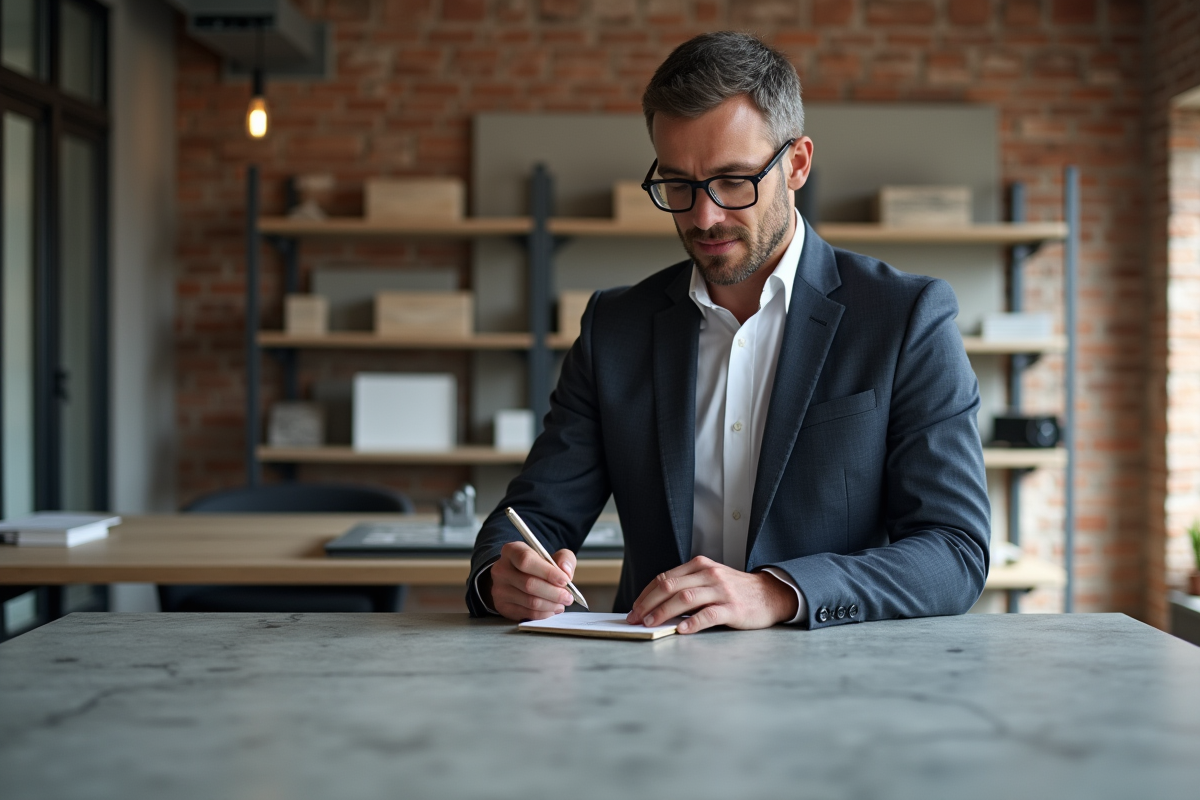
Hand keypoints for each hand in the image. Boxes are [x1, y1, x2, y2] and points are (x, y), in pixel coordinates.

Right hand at [480, 541, 577, 621]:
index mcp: (512, 551)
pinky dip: (544, 613)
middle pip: (529, 584)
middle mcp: (501, 569)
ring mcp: (499, 589)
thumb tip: (566, 571)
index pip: (526, 560)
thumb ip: (563, 558)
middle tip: (568, 597)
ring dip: (551, 604)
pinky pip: (528, 613)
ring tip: (562, 603)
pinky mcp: (503, 607)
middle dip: (554, 593)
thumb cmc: (536, 566)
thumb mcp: (551, 555)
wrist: (516, 578)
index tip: (565, 580)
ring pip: (530, 601)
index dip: (547, 572)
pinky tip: (552, 609)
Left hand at [626, 556, 798, 633]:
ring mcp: (722, 590)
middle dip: (648, 603)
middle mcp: (709, 574)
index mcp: (700, 566)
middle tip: (636, 619)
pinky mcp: (733, 608)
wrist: (771, 595)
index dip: (646, 594)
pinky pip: (709, 614)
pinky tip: (681, 629)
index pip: (664, 578)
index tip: (634, 609)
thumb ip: (687, 586)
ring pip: (685, 598)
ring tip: (651, 624)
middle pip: (670, 586)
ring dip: (663, 612)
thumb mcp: (710, 580)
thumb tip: (656, 606)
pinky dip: (692, 622)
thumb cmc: (735, 590)